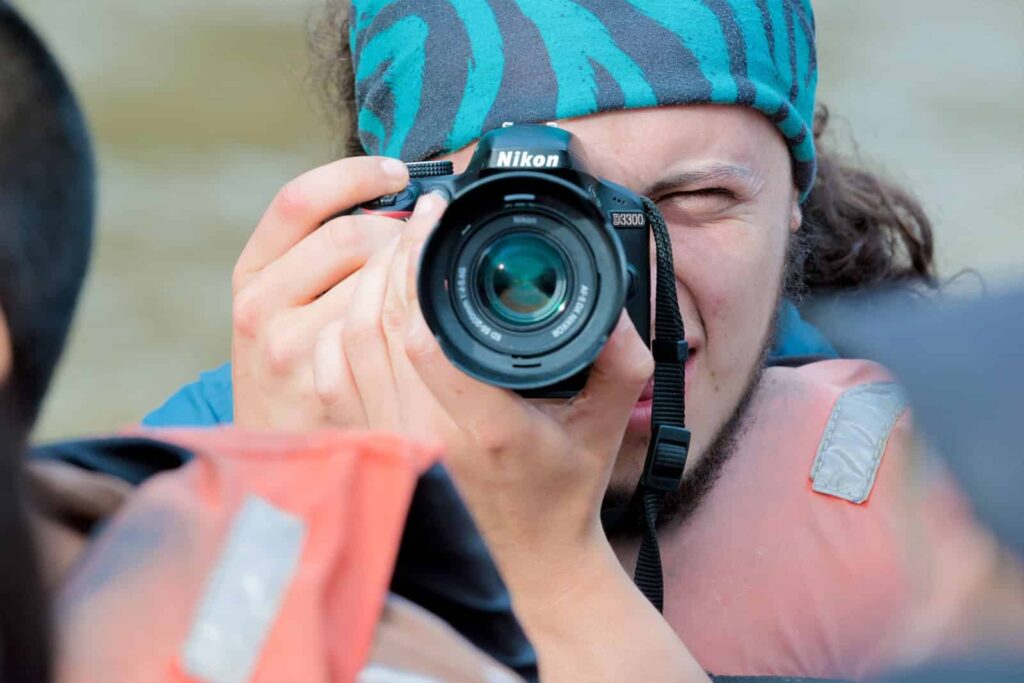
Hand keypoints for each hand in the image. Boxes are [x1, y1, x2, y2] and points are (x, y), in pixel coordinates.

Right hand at [231, 156, 420, 429]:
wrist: (272, 444)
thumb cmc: (290, 361)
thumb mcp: (281, 301)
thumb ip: (317, 254)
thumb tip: (394, 202)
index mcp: (250, 273)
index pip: (298, 199)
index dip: (353, 175)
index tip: (396, 171)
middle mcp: (260, 305)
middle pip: (347, 236)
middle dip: (396, 232)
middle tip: (419, 243)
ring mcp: (289, 346)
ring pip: (372, 282)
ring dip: (407, 273)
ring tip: (419, 283)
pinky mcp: (323, 381)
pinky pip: (385, 330)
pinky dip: (411, 316)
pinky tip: (421, 321)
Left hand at [311, 199, 707, 680]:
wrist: (527, 561)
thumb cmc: (566, 487)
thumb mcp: (608, 417)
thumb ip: (620, 356)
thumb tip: (610, 301)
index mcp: (487, 426)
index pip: (423, 331)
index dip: (417, 259)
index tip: (435, 215)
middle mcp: (427, 436)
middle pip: (375, 326)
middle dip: (388, 256)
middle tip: (414, 219)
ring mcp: (392, 446)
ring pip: (346, 346)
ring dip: (362, 286)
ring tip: (393, 249)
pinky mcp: (373, 450)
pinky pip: (333, 377)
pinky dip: (340, 330)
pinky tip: (365, 301)